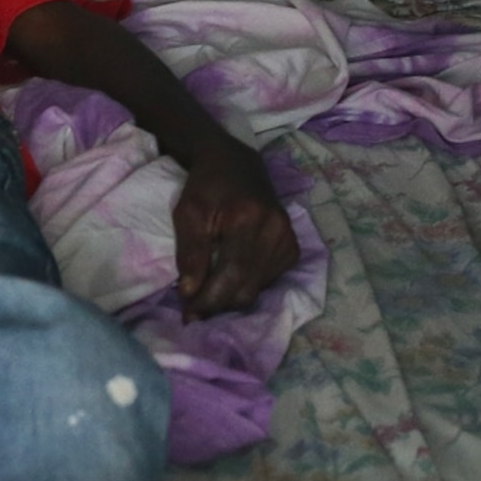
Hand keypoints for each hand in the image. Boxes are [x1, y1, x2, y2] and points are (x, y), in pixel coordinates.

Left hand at [169, 137, 296, 316]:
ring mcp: (288, 239)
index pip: (232, 272)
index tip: (189, 316)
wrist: (236, 164)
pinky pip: (268, 281)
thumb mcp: (188, 212)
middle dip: (218, 304)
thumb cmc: (207, 187)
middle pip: (247, 286)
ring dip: (231, 298)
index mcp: (249, 218)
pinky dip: (246, 287)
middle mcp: (276, 230)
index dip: (210, 299)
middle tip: (194, 310)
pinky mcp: (292, 248)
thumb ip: (190, 252)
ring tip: (208, 294)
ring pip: (258, 288)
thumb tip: (189, 292)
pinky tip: (229, 279)